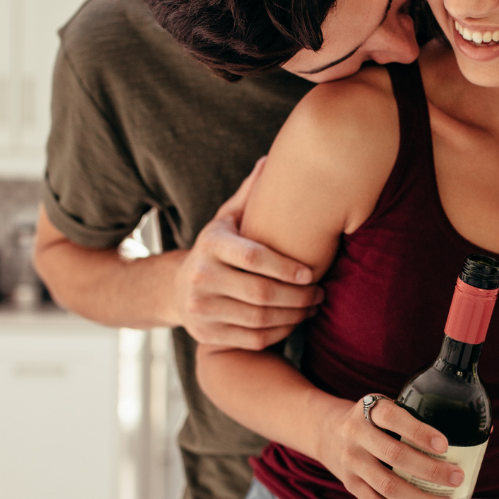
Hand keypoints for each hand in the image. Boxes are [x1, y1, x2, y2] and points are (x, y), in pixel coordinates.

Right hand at [167, 159, 323, 346]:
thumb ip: (250, 195)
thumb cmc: (217, 249)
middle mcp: (200, 277)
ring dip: (295, 316)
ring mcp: (201, 309)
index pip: (253, 257)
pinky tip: (295, 322)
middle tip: (321, 293)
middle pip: (261, 293)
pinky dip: (280, 333)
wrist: (176, 288)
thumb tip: (271, 159)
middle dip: (299, 296)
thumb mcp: (228, 219)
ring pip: (260, 319)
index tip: (312, 272)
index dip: (286, 267)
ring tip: (314, 306)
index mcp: (210, 244)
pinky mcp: (207, 335)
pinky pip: (253, 339)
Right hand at [315, 396, 467, 498]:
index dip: (419, 431)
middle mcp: (356, 436)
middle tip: (457, 477)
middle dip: (429, 470)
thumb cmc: (372, 420)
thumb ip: (419, 416)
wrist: (326, 432)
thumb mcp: (386, 407)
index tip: (445, 445)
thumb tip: (483, 430)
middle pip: (394, 455)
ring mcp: (351, 464)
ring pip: (387, 487)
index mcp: (368, 409)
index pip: (392, 417)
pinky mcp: (352, 487)